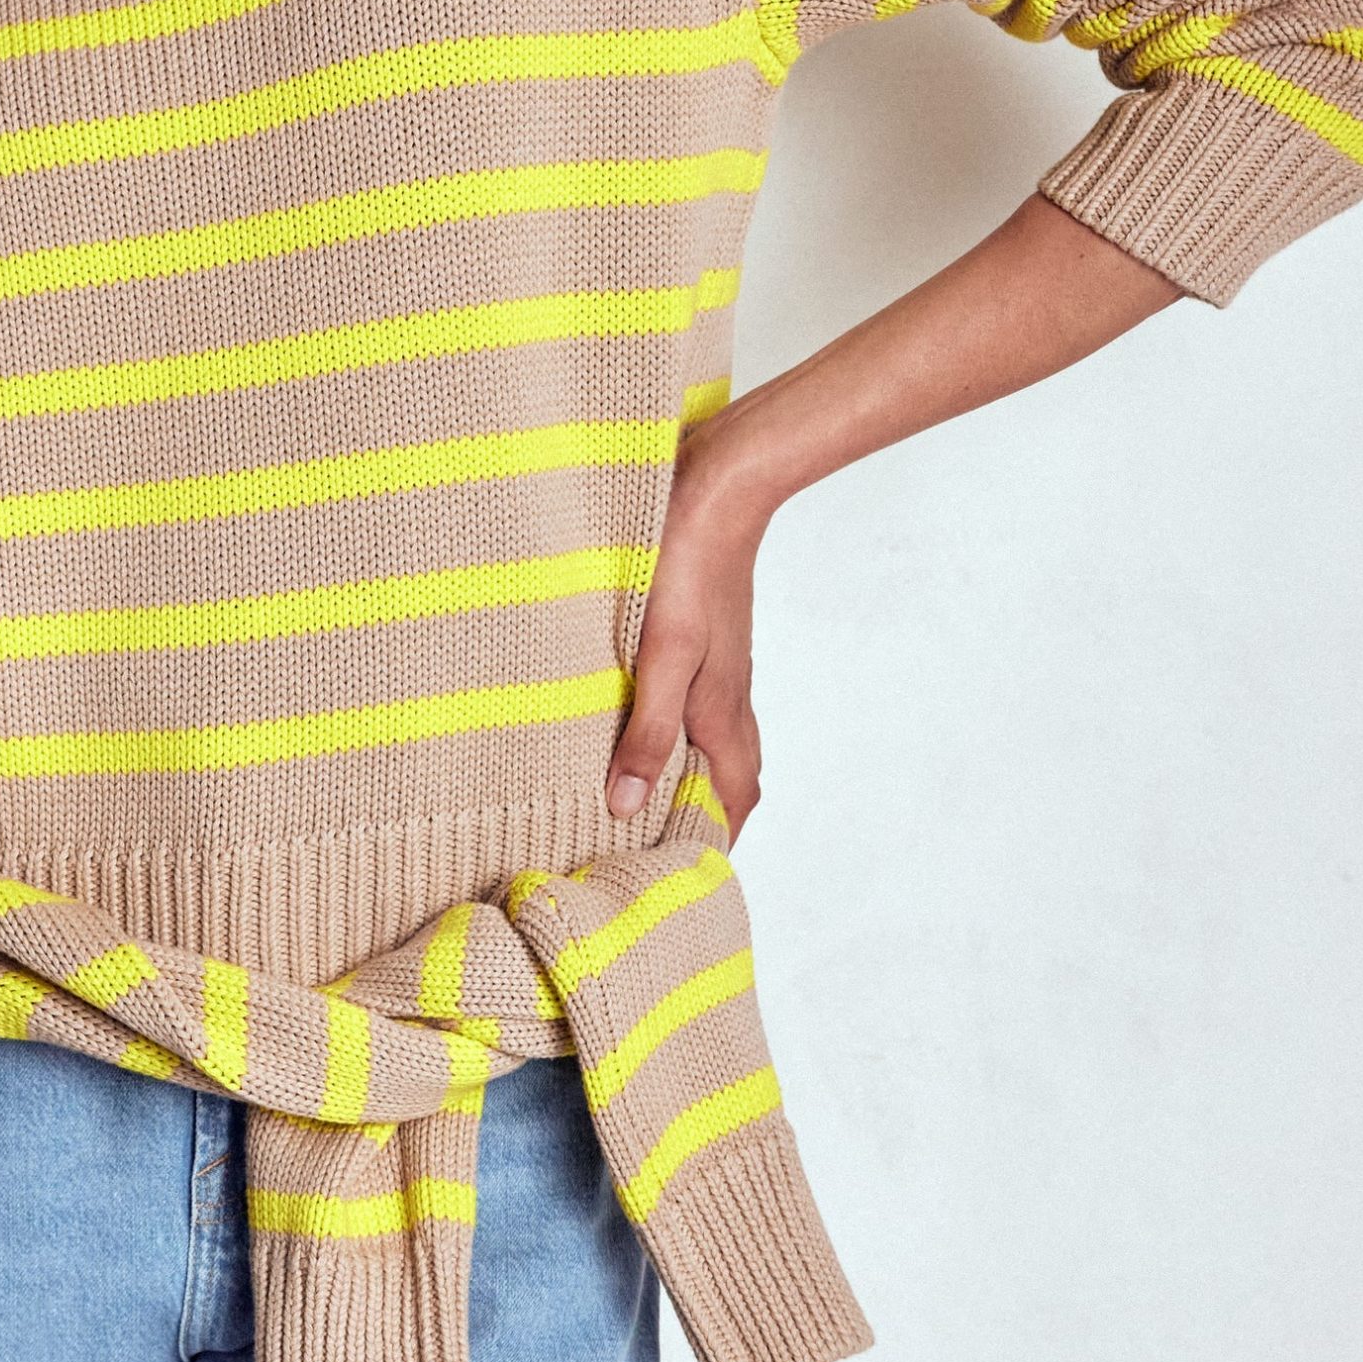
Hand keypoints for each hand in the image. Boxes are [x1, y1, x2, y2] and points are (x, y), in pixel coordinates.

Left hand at [605, 417, 768, 841]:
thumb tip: (626, 807)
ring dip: (685, 766)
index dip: (715, 840)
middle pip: (729, 773)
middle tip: (652, 839)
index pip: (736, 799)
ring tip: (636, 788)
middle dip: (701, 812)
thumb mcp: (660, 657)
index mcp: (724, 712)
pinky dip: (674, 722)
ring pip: (712, 734)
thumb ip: (648, 732)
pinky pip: (696, 696)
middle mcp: (729, 695)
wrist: (714, 488)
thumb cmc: (686, 570)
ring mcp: (719, 663)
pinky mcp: (703, 634)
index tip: (681, 873)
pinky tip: (635, 711)